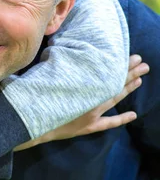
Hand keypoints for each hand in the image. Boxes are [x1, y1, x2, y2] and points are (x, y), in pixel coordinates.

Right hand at [17, 54, 148, 150]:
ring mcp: (93, 115)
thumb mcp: (49, 77)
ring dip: (128, 90)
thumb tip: (63, 52)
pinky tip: (134, 115)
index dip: (123, 65)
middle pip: (115, 84)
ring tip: (141, 80)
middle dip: (130, 73)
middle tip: (143, 64)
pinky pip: (108, 122)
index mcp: (85, 87)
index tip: (134, 56)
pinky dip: (120, 119)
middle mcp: (93, 100)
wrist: (35, 121)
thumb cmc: (39, 96)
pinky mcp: (89, 126)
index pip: (109, 74)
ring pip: (114, 99)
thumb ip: (61, 68)